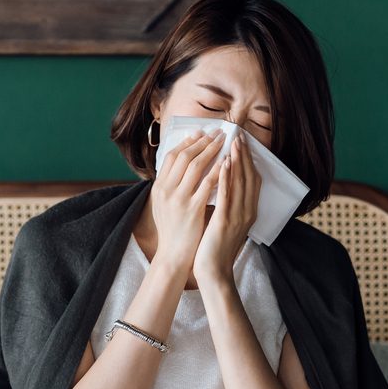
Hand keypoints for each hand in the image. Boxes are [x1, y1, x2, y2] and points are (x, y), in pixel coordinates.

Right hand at [150, 130, 225, 274]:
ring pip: (196, 166)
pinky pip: (207, 184)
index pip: (171, 155)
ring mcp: (178, 199)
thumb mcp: (164, 205)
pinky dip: (218, 171)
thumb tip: (180, 167)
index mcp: (159, 187)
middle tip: (217, 132)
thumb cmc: (172, 231)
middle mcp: (166, 190)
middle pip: (184, 156)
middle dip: (202, 141)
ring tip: (224, 141)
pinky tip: (228, 163)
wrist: (173, 256)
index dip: (187, 142)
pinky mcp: (192, 209)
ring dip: (212, 150)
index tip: (200, 133)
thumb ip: (170, 186)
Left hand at [194, 130, 260, 285]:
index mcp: (249, 211)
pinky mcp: (225, 221)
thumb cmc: (216, 248)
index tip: (243, 144)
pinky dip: (227, 177)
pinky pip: (227, 195)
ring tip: (233, 142)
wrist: (214, 272)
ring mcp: (238, 216)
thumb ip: (228, 205)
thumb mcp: (226, 222)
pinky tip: (223, 163)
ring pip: (240, 182)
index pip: (253, 180)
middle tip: (240, 135)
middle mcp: (247, 211)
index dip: (249, 161)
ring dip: (237, 160)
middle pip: (249, 177)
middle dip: (245, 155)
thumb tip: (222, 185)